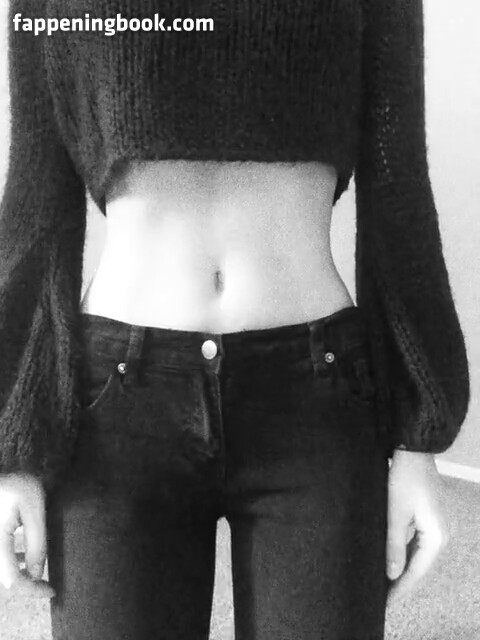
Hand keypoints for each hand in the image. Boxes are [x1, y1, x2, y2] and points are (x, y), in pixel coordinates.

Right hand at [0, 473, 54, 597]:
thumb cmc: (15, 486)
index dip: (32, 590)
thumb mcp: (34, 508)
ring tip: (38, 570)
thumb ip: (37, 541)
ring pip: (3, 571)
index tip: (51, 590)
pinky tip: (23, 556)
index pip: (12, 580)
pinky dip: (12, 564)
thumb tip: (38, 573)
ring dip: (19, 575)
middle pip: (6, 579)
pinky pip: (0, 561)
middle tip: (47, 585)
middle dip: (27, 584)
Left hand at [386, 450, 448, 604]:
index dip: (400, 588)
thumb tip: (392, 574)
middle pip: (419, 565)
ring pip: (417, 554)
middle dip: (401, 581)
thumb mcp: (395, 513)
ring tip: (384, 582)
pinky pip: (416, 542)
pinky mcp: (428, 517)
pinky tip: (391, 558)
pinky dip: (404, 552)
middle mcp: (441, 534)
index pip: (417, 572)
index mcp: (437, 537)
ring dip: (402, 567)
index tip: (385, 603)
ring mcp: (436, 525)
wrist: (413, 450)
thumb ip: (393, 545)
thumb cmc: (404, 479)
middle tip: (382, 597)